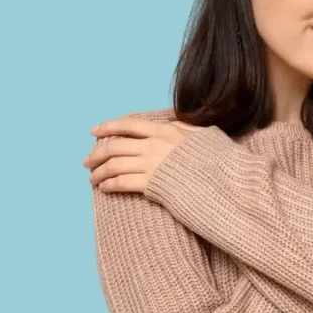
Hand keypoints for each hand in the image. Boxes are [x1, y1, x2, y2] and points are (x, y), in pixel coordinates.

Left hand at [83, 116, 207, 192]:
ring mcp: (152, 164)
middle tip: (87, 162)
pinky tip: (104, 188)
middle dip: (97, 155)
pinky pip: (122, 182)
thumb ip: (186, 130)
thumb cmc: (218, 160)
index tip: (94, 131)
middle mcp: (154, 145)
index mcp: (165, 130)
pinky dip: (109, 184)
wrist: (226, 181)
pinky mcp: (152, 184)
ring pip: (114, 165)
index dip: (108, 127)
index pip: (129, 125)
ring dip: (99, 172)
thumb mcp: (204, 135)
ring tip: (92, 178)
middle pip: (115, 146)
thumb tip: (177, 124)